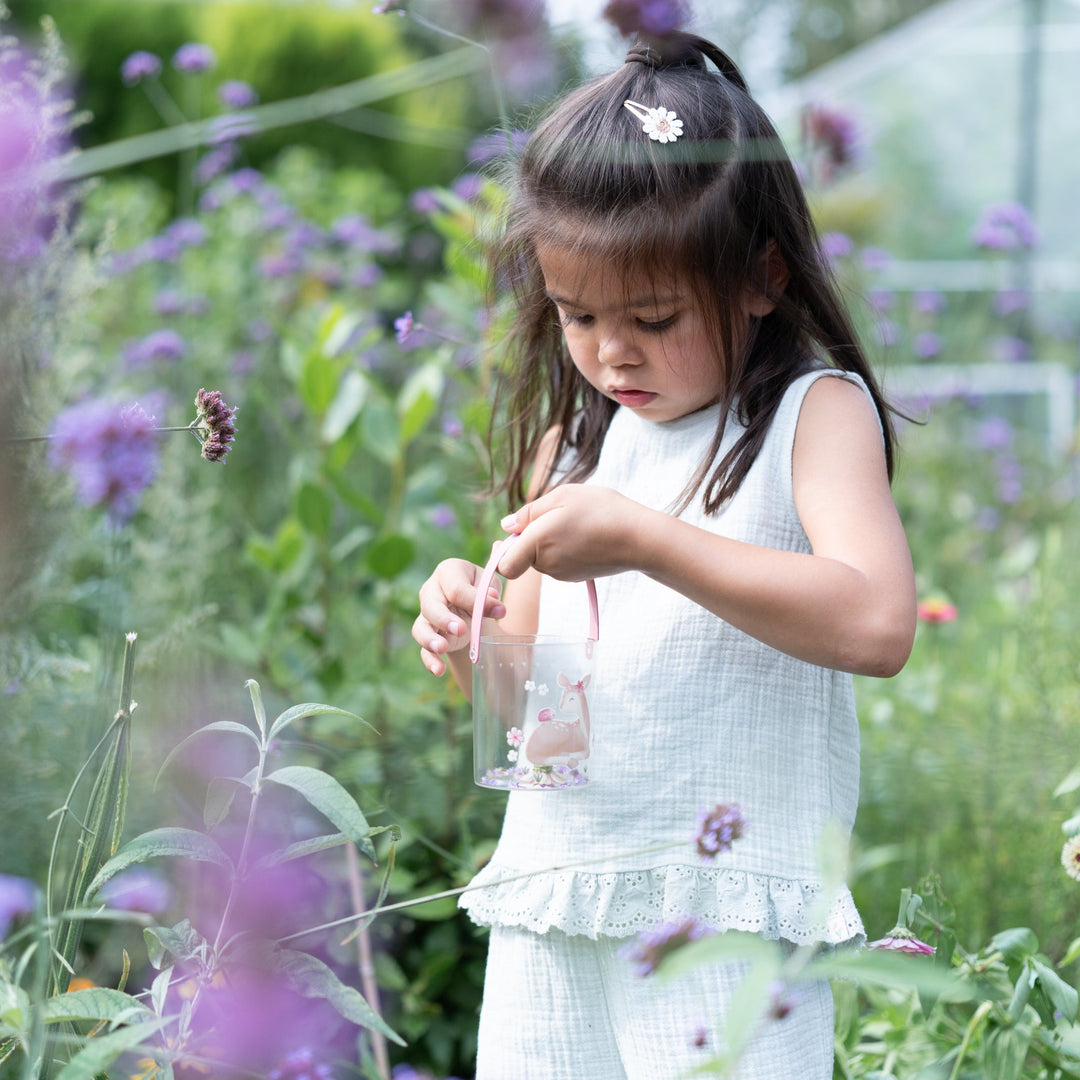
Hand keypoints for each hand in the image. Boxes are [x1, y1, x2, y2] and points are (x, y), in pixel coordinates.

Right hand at [413, 557, 505, 676]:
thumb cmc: (480, 589)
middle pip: (431, 605)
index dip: (475, 601)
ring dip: (430, 640)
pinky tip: (438, 670)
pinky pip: (423, 650)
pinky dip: (430, 660)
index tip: (499, 611)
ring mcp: (426, 615)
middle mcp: (431, 592)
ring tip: (442, 649)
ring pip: (420, 628)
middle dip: (445, 619)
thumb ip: (490, 593)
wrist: (472, 603)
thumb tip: (495, 602)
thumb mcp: (489, 585)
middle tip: (461, 629)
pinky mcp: (428, 635)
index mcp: (448, 572)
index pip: (456, 588)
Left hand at [496, 484, 645, 580]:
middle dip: (532, 537)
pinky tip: (586, 533)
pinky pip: (559, 562)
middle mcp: (547, 564)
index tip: (517, 533)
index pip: (505, 566)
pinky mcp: (576, 576)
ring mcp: (562, 574)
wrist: (639, 537)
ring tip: (577, 521)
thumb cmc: (602, 510)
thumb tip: (507, 526)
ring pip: (543, 558)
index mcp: (538, 543)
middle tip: (558, 514)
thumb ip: (529, 512)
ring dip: (550, 541)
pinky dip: (565, 549)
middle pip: (524, 556)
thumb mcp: (563, 496)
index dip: (504, 551)